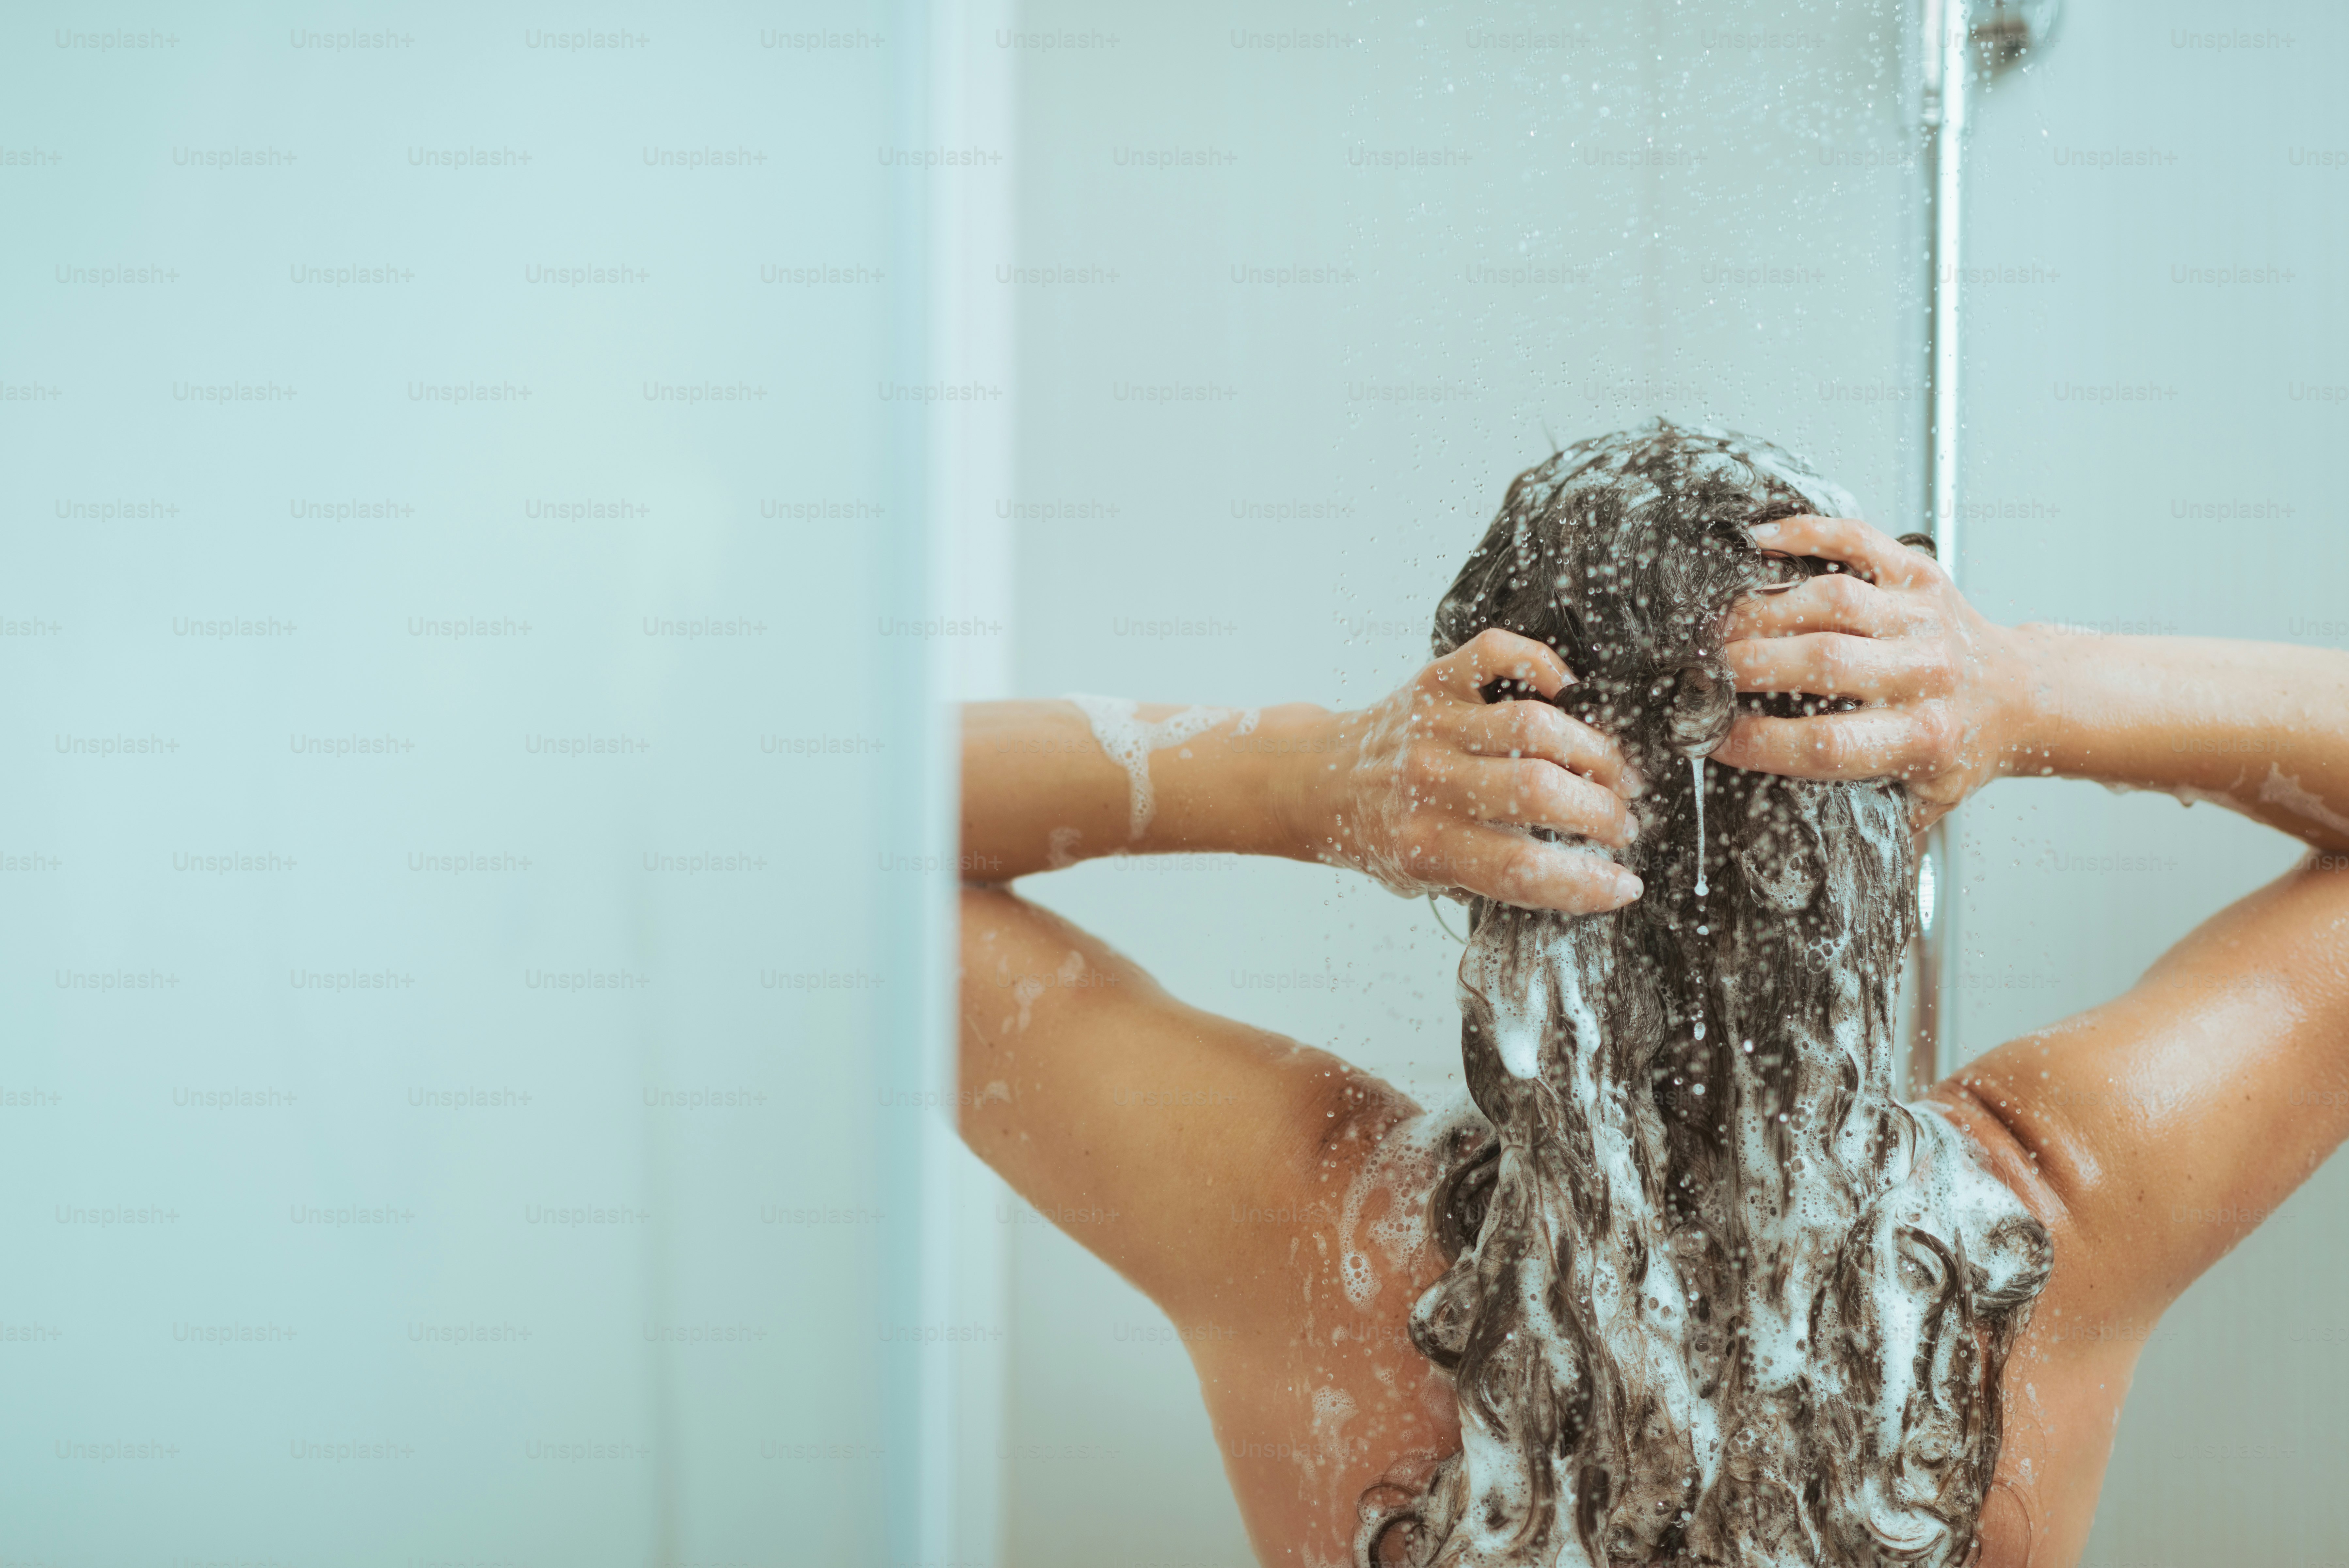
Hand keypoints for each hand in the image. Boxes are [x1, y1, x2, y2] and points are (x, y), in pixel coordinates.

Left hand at [1280, 628, 1645, 913]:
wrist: (1317, 783)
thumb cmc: (1380, 832)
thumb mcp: (1423, 879)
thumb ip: (1490, 880)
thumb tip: (1582, 878)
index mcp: (1426, 845)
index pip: (1522, 869)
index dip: (1587, 882)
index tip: (1625, 884)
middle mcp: (1430, 783)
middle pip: (1538, 791)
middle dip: (1601, 812)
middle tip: (1622, 824)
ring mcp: (1434, 726)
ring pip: (1534, 726)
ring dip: (1593, 752)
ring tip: (1615, 774)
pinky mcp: (1435, 681)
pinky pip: (1498, 654)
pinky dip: (1544, 665)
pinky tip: (1569, 694)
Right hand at [1713, 515, 2024, 827]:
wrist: (2022, 696)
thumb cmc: (1958, 749)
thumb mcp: (1920, 803)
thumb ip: (1859, 821)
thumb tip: (1776, 838)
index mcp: (1922, 739)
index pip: (1825, 743)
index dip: (1757, 742)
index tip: (1710, 739)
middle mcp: (1926, 673)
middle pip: (1821, 661)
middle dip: (1745, 665)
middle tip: (1699, 671)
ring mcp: (1923, 616)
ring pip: (1830, 598)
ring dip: (1761, 608)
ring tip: (1717, 624)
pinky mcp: (1920, 572)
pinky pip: (1856, 540)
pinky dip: (1804, 531)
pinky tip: (1757, 541)